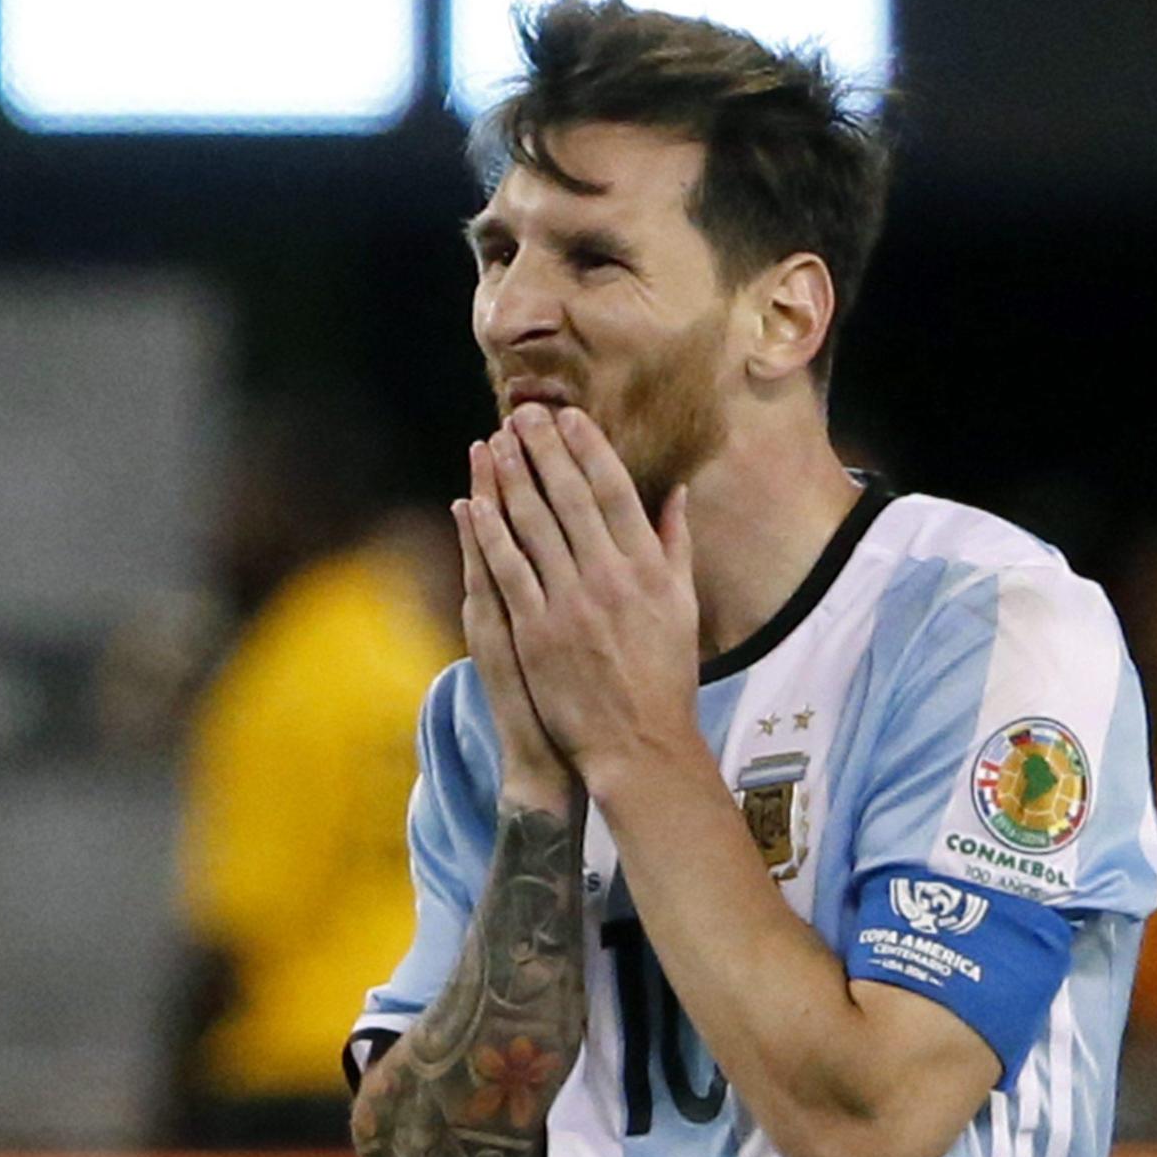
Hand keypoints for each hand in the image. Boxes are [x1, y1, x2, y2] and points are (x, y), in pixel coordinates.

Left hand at [466, 406, 701, 791]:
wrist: (638, 744)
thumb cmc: (663, 676)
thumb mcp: (683, 607)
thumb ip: (675, 546)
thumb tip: (675, 492)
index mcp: (649, 569)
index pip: (615, 492)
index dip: (589, 449)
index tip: (569, 416)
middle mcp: (610, 578)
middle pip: (569, 498)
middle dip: (543, 449)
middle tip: (522, 412)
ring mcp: (570, 603)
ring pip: (534, 526)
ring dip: (511, 478)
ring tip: (493, 441)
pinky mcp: (536, 630)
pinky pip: (508, 570)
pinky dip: (489, 532)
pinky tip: (473, 502)